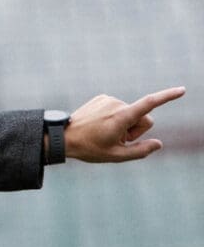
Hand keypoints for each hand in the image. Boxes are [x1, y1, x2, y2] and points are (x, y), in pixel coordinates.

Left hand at [65, 87, 185, 161]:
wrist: (63, 137)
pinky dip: (115, 117)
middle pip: (143, 117)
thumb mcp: (116, 155)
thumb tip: (158, 144)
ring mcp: (109, 99)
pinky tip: (100, 125)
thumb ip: (140, 151)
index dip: (167, 97)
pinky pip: (118, 108)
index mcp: (121, 117)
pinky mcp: (102, 98)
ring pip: (131, 113)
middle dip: (136, 129)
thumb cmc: (89, 148)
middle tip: (117, 139)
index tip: (182, 90)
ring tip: (105, 132)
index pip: (149, 104)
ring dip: (124, 123)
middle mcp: (117, 104)